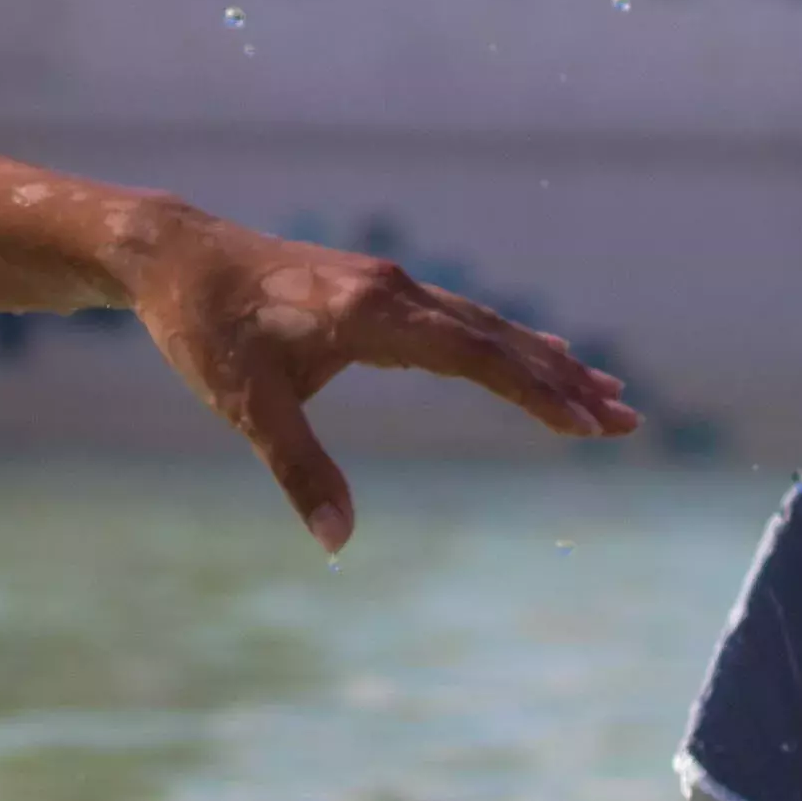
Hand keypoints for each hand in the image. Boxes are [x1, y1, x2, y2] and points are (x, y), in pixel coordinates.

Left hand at [119, 209, 636, 548]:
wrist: (174, 257)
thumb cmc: (205, 330)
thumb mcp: (246, 406)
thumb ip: (299, 470)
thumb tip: (338, 542)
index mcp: (371, 312)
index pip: (475, 354)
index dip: (535, 390)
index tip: (587, 422)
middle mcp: (393, 289)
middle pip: (497, 338)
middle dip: (563, 381)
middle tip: (627, 420)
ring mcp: (388, 285)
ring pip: (484, 326)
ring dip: (544, 361)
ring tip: (606, 394)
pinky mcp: (377, 289)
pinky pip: (460, 318)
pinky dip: (506, 342)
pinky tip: (538, 354)